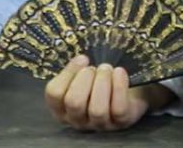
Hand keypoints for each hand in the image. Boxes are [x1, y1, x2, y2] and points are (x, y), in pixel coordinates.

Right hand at [44, 56, 168, 130]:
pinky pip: (119, 109)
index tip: (83, 59)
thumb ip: (76, 70)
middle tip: (94, 67)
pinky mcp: (121, 122)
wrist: (129, 92)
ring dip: (102, 82)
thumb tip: (81, 60)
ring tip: (107, 69)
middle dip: (85, 78)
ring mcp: (100, 124)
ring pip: (97, 110)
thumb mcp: (83, 77)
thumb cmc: (99, 82)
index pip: (54, 94)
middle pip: (74, 103)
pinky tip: (119, 72)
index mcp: (62, 108)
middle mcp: (78, 120)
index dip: (67, 73)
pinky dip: (119, 87)